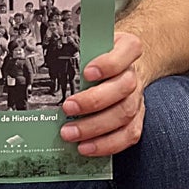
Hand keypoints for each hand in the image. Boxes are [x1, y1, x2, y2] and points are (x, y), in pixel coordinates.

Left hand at [59, 32, 143, 156]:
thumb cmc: (102, 53)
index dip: (108, 64)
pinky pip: (128, 135)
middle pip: (123, 87)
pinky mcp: (137, 119)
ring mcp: (138, 98)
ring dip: (95, 127)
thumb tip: (50, 59)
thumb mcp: (93, 41)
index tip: (86, 72)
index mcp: (128, 47)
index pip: (127, 50)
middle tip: (67, 108)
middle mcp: (135, 73)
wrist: (125, 65)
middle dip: (94, 101)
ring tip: (70, 133)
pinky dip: (107, 144)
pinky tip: (86, 147)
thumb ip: (81, 47)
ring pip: (124, 114)